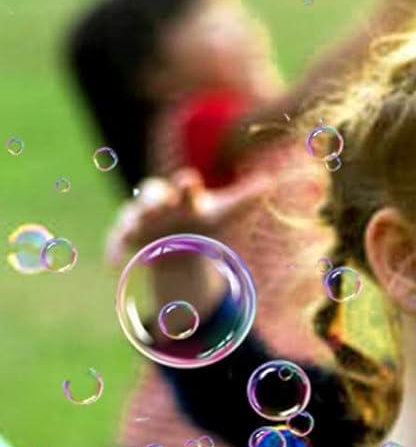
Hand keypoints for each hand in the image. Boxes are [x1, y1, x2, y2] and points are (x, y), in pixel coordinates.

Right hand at [105, 168, 274, 269]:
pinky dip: (114, 252)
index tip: (192, 181)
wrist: (179, 239)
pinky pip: (116, 241)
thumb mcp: (224, 212)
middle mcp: (159, 202)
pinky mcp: (127, 236)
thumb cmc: (201, 220)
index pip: (185, 186)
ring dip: (131, 222)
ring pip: (131, 215)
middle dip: (155, 198)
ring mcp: (140, 218)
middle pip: (152, 194)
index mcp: (183, 195)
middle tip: (159, 202)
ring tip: (130, 231)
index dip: (188, 185)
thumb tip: (271, 180)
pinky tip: (113, 266)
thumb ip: (244, 198)